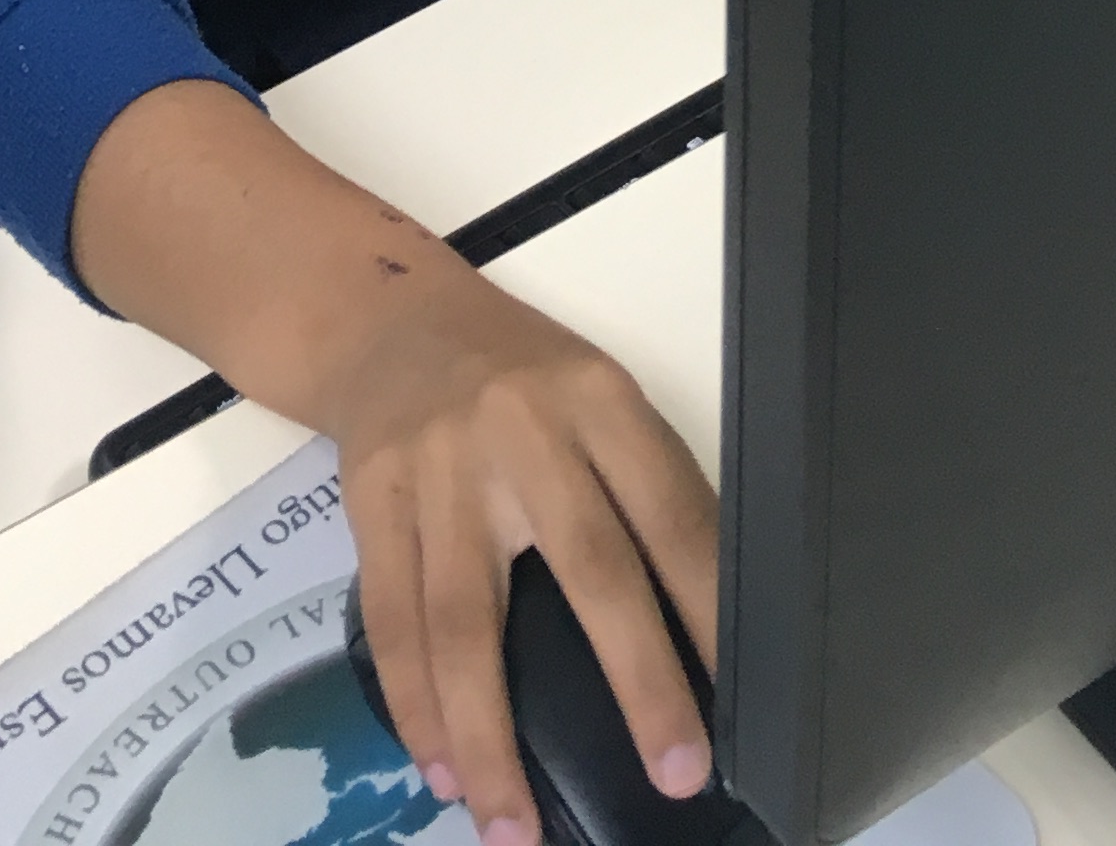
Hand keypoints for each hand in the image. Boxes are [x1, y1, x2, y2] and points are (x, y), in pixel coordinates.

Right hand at [340, 260, 719, 845]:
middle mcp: (524, 429)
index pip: (671, 513)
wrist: (389, 321)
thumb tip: (702, 628)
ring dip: (490, 738)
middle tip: (676, 775)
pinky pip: (392, 622)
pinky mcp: (373, 502)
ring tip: (514, 828)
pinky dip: (415, 706)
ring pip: (465, 622)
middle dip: (638, 681)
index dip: (710, 607)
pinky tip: (442, 768)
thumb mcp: (596, 397)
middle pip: (590, 567)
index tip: (742, 698)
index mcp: (600, 399)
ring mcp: (441, 468)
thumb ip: (639, 488)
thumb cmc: (519, 376)